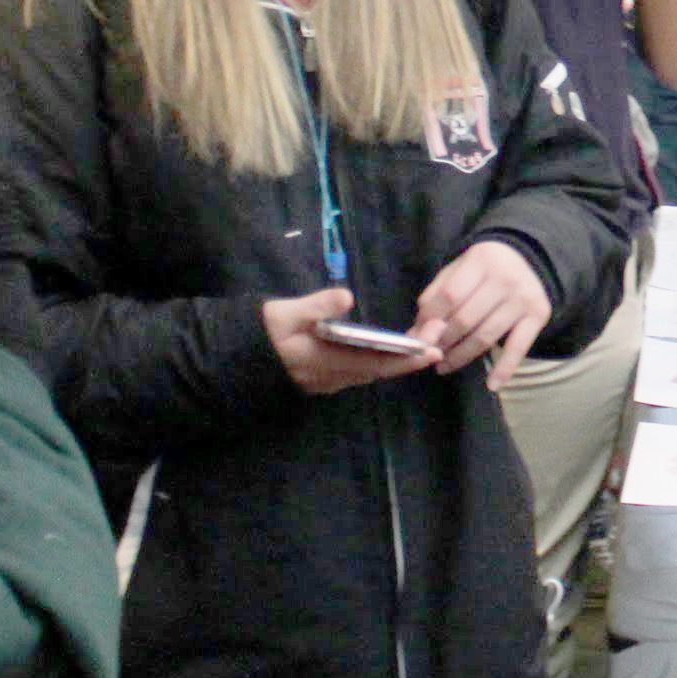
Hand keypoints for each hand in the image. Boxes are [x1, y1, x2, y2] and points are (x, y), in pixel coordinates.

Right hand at [263, 286, 441, 393]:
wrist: (238, 357)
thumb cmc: (264, 332)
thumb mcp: (284, 314)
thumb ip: (315, 306)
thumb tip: (346, 296)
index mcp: (329, 362)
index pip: (378, 363)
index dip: (407, 358)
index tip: (433, 348)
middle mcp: (335, 377)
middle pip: (382, 370)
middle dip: (411, 355)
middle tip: (438, 334)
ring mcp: (331, 381)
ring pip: (373, 372)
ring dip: (399, 358)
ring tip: (423, 337)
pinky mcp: (326, 378)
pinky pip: (362, 372)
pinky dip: (383, 359)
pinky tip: (393, 345)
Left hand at [412, 240, 551, 386]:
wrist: (528, 261)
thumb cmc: (484, 270)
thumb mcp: (458, 270)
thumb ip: (435, 296)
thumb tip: (416, 332)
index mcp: (482, 259)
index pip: (449, 296)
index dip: (430, 321)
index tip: (419, 337)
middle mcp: (506, 277)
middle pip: (465, 319)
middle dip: (442, 342)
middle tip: (430, 354)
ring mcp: (524, 298)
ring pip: (485, 336)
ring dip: (461, 357)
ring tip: (443, 366)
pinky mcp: (538, 315)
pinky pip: (518, 348)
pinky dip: (504, 369)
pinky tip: (492, 384)